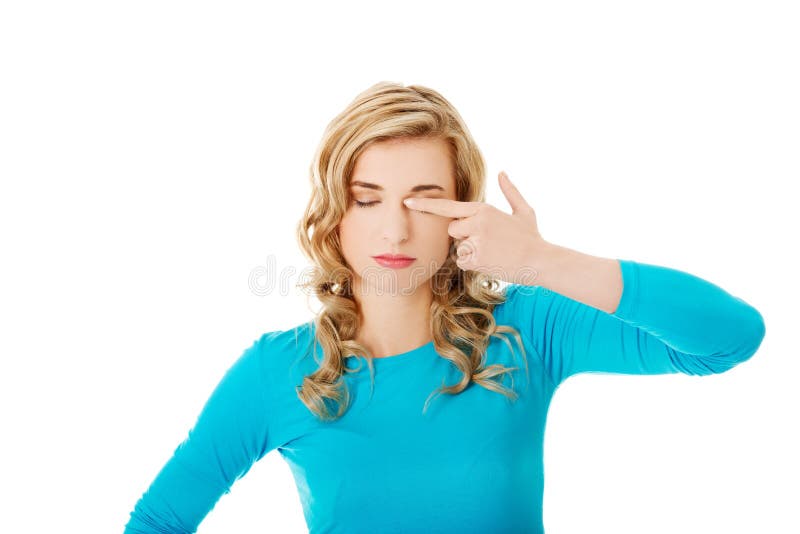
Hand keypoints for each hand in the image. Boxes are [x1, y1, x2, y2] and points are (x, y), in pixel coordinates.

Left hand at [403, 171, 547, 285]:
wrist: (539, 260)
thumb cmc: (531, 238)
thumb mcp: (524, 211)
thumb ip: (510, 191)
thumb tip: (502, 172)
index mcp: (483, 209)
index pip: (448, 206)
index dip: (426, 205)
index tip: (407, 202)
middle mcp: (477, 221)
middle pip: (452, 230)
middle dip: (464, 237)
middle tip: (488, 242)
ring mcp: (475, 239)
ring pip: (458, 247)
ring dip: (470, 252)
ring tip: (493, 252)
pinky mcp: (476, 257)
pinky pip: (463, 262)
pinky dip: (474, 264)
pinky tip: (491, 262)